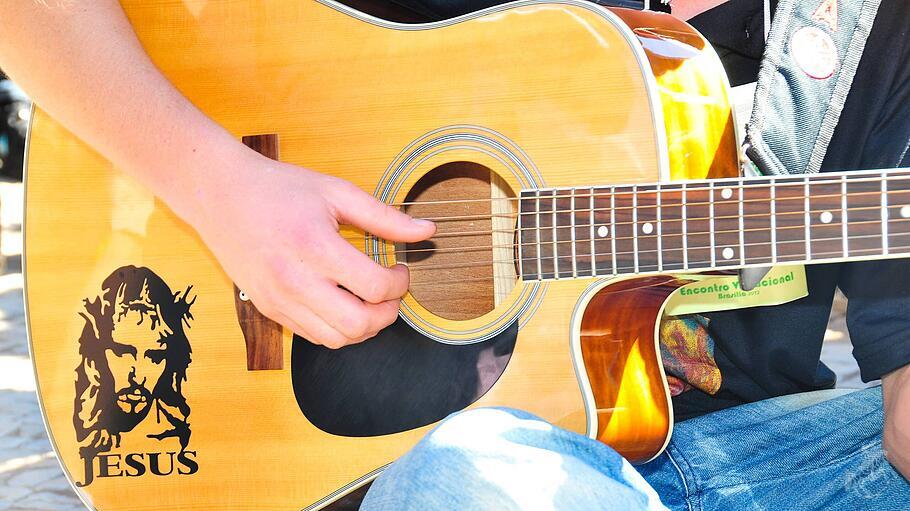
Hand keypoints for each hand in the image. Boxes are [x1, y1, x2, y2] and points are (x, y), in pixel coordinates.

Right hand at [184, 147, 435, 348]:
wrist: (220, 195)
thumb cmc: (279, 189)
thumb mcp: (337, 192)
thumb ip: (385, 217)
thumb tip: (428, 231)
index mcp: (315, 246)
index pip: (374, 286)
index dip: (400, 283)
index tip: (401, 270)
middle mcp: (295, 280)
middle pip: (359, 324)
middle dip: (388, 313)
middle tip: (391, 292)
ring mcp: (279, 300)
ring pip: (337, 340)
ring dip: (365, 327)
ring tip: (370, 302)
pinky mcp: (269, 310)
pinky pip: (313, 338)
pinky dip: (337, 330)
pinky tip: (344, 304)